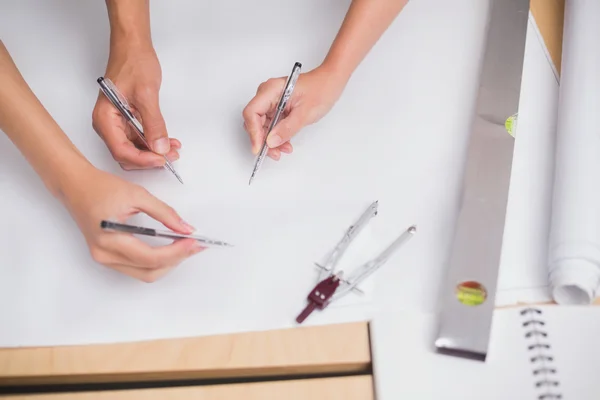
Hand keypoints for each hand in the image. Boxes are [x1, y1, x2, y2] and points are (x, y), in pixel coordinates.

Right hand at [62, 166, 202, 281]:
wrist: (76, 186)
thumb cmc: (101, 187)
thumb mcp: (138, 195)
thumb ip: (164, 213)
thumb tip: (186, 228)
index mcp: (110, 240)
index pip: (151, 257)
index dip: (176, 252)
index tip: (194, 242)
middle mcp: (105, 255)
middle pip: (150, 271)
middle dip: (176, 260)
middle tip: (194, 246)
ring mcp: (105, 259)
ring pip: (145, 273)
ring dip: (167, 263)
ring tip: (185, 247)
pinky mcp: (108, 257)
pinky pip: (137, 268)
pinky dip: (156, 261)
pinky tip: (169, 248)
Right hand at [92, 45, 180, 169]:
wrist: (133, 47)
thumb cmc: (133, 63)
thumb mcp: (146, 95)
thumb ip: (153, 124)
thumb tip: (160, 147)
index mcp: (105, 118)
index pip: (121, 150)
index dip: (143, 159)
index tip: (162, 159)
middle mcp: (107, 123)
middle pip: (126, 154)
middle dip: (149, 159)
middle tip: (170, 156)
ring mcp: (116, 122)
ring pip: (134, 148)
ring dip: (153, 152)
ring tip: (173, 149)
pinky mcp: (126, 119)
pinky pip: (138, 138)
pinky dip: (153, 141)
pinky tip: (168, 141)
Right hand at [243, 66, 346, 159]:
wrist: (330, 82)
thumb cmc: (321, 89)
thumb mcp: (305, 113)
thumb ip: (287, 128)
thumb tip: (271, 141)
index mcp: (271, 90)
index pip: (252, 112)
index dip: (253, 132)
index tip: (259, 148)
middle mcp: (268, 94)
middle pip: (255, 121)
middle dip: (263, 139)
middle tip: (274, 153)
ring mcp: (272, 101)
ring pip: (262, 125)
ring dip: (271, 140)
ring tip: (284, 149)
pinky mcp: (277, 107)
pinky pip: (271, 124)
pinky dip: (277, 135)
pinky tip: (285, 143)